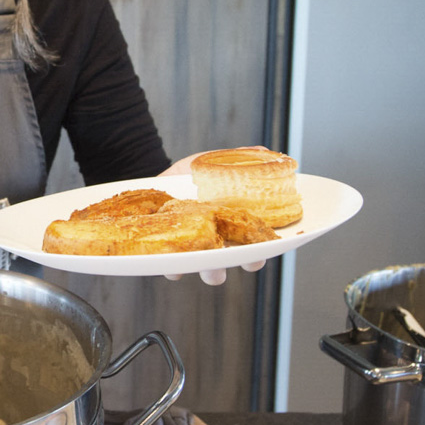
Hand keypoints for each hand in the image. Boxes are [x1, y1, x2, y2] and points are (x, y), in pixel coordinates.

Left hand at [157, 152, 265, 282]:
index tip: (257, 257)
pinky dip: (170, 267)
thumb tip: (264, 151)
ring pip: (197, 270)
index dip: (256, 257)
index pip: (249, 249)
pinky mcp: (167, 251)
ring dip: (200, 273)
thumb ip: (238, 159)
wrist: (160, 177)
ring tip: (199, 265)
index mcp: (230, 228)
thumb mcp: (214, 163)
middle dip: (225, 271)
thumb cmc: (192, 174)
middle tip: (222, 266)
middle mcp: (212, 245)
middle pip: (222, 267)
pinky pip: (169, 266)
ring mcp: (190, 250)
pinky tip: (168, 258)